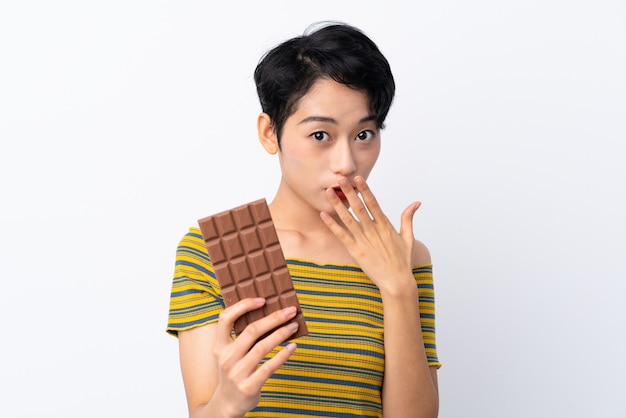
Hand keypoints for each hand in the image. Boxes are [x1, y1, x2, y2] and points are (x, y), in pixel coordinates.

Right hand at [211, 298, 298, 416]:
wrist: (227, 404)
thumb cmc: (233, 372)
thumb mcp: (228, 354)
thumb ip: (240, 336)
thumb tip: (268, 313)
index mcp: (219, 346)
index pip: (225, 318)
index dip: (243, 306)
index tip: (262, 300)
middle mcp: (226, 358)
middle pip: (251, 330)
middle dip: (274, 318)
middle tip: (290, 310)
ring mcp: (237, 373)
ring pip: (262, 347)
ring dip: (281, 334)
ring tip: (294, 325)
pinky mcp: (249, 386)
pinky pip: (269, 367)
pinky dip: (283, 355)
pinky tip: (293, 346)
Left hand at [320, 176, 419, 294]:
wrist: (397, 282)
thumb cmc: (403, 261)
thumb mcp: (408, 237)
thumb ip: (408, 218)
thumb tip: (416, 203)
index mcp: (385, 226)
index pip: (373, 203)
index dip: (365, 190)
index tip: (358, 178)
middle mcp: (374, 231)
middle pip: (359, 207)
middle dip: (349, 192)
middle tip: (340, 179)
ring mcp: (364, 241)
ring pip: (348, 219)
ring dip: (337, 205)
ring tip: (328, 192)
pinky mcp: (356, 251)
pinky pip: (342, 235)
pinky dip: (332, 225)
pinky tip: (324, 215)